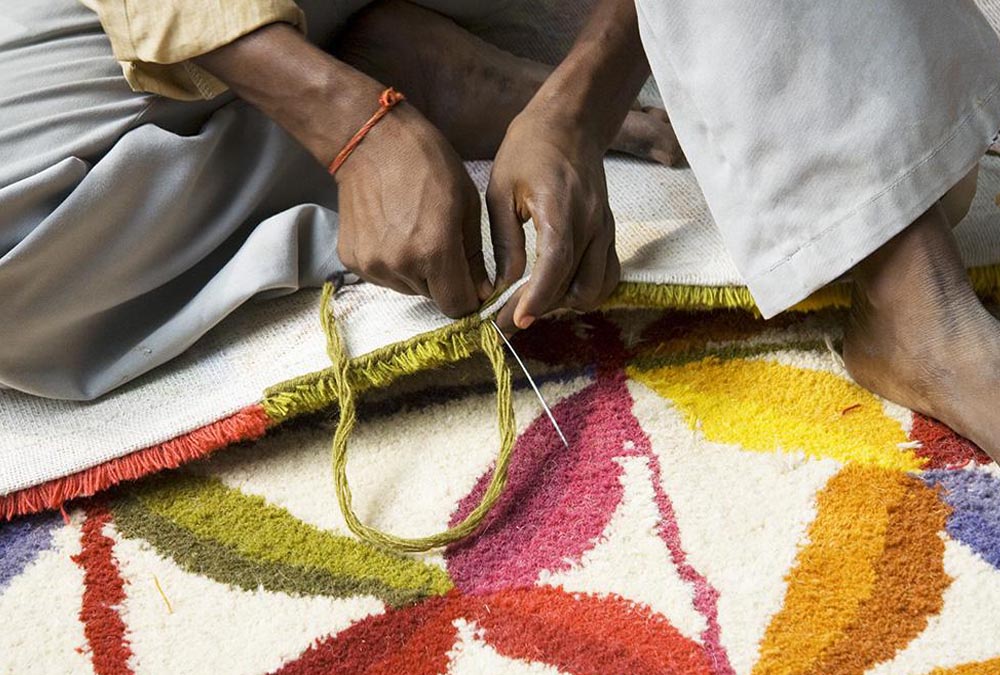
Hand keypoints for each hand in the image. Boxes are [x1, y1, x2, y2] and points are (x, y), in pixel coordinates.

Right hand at [196, 24, 488, 317]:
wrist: (369, 142)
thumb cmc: (428, 163)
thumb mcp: (467, 204)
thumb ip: (475, 255)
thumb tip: (482, 292)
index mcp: (435, 250)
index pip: (458, 306)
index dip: (468, 298)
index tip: (469, 283)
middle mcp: (401, 265)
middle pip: (433, 298)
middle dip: (443, 280)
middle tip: (439, 244)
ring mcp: (372, 265)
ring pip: (407, 288)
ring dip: (417, 272)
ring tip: (414, 233)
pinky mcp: (352, 260)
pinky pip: (383, 277)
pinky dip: (392, 263)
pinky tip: (392, 232)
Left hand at [487, 108, 619, 331]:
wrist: (571, 123)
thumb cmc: (530, 150)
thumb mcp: (501, 190)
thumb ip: (506, 241)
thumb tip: (503, 286)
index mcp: (561, 210)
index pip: (556, 265)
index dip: (537, 299)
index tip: (515, 321)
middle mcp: (592, 223)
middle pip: (576, 286)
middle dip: (543, 308)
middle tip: (509, 317)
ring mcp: (605, 230)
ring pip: (597, 288)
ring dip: (566, 303)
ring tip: (535, 302)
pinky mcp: (610, 233)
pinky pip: (608, 275)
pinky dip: (587, 291)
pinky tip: (561, 290)